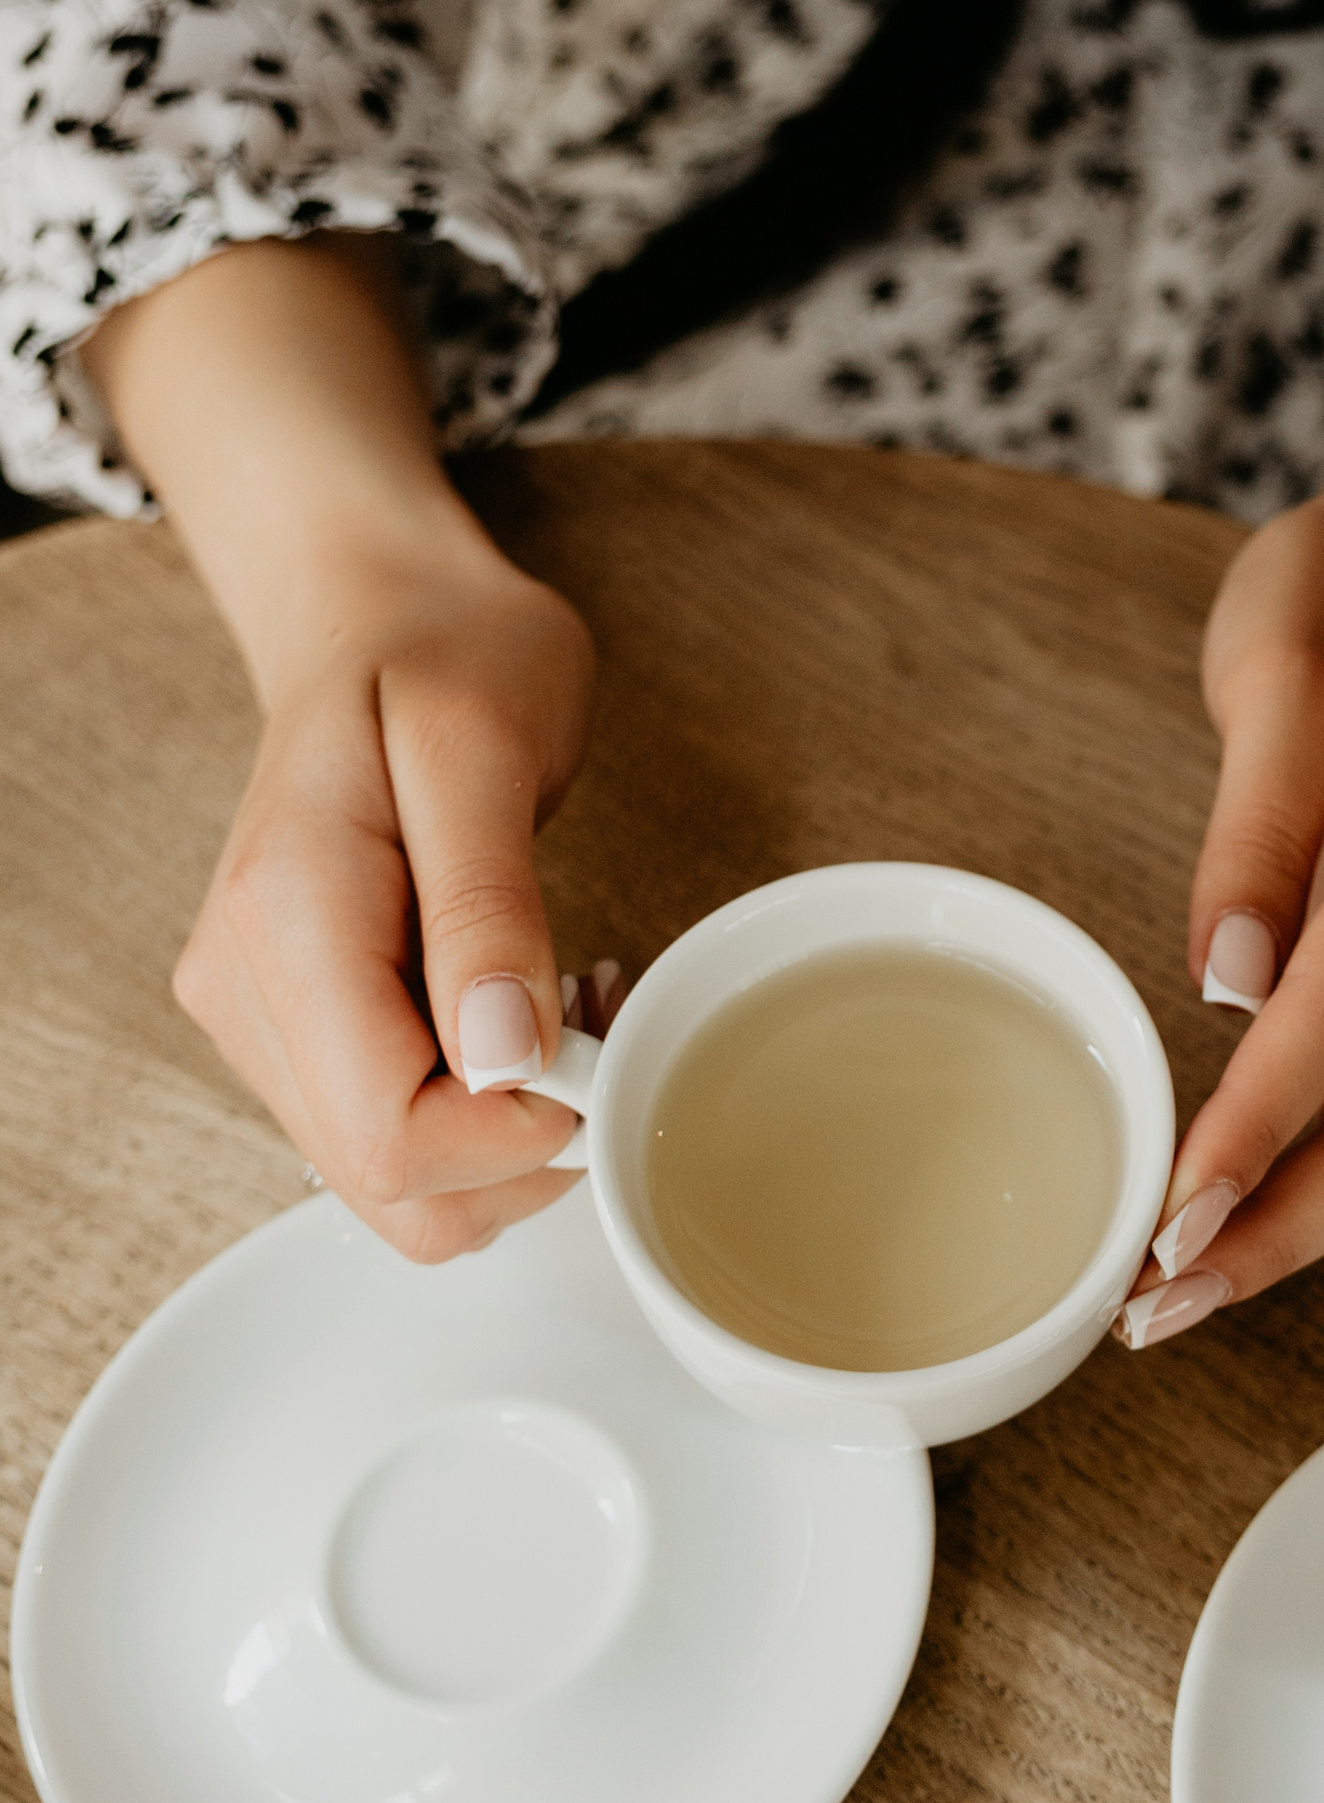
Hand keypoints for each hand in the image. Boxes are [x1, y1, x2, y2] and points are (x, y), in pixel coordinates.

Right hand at [84, 234, 601, 1257]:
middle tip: (598, 1021)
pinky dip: (477, 1108)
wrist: (378, 616)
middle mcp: (246, 989)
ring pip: (394, 1183)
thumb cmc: (445, 655)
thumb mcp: (488, 744)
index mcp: (288, 918)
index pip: (391, 1133)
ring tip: (569, 1004)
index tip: (597, 1039)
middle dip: (522, 1145)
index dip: (519, 1132)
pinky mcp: (290, 1026)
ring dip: (507, 1133)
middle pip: (390, 1185)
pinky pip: (389, 1131)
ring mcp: (257, 1016)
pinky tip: (523, 1014)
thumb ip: (487, 905)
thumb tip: (500, 1060)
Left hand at [1121, 252, 1323, 1345]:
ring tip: (1175, 1292)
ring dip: (1297, 1228)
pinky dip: (1304, 1173)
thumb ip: (1258, 827)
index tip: (1175, 1221)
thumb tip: (1229, 982)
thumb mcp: (1283, 670)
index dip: (1261, 1135)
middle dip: (1287, 1236)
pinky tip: (1225, 1208)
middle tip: (1158, 1307)